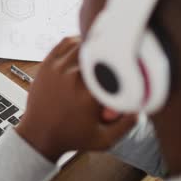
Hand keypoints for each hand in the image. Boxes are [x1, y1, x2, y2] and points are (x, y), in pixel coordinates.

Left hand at [16, 37, 136, 161]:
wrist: (39, 135)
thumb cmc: (70, 137)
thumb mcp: (104, 139)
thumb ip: (127, 124)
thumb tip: (141, 105)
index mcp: (89, 94)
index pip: (115, 67)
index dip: (124, 64)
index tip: (129, 67)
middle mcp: (73, 78)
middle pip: (100, 51)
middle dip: (110, 54)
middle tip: (115, 58)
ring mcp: (58, 69)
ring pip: (83, 43)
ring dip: (94, 46)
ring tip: (101, 52)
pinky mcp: (47, 65)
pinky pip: (65, 43)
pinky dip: (77, 41)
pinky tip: (84, 47)